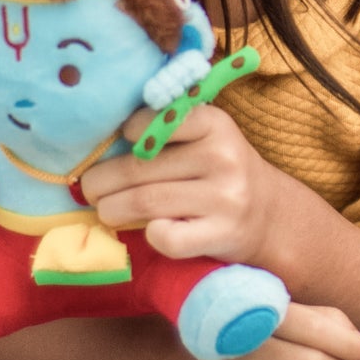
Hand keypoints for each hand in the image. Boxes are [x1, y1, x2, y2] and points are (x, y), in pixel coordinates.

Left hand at [82, 103, 279, 266]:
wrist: (270, 215)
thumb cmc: (220, 172)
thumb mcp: (205, 138)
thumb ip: (164, 133)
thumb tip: (100, 145)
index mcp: (215, 124)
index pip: (155, 122)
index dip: (128, 134)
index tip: (121, 146)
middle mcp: (222, 157)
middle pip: (138, 170)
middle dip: (101, 182)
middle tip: (90, 190)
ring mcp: (224, 198)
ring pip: (145, 203)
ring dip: (111, 210)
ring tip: (105, 210)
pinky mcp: (221, 234)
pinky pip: (167, 237)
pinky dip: (149, 235)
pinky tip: (149, 231)